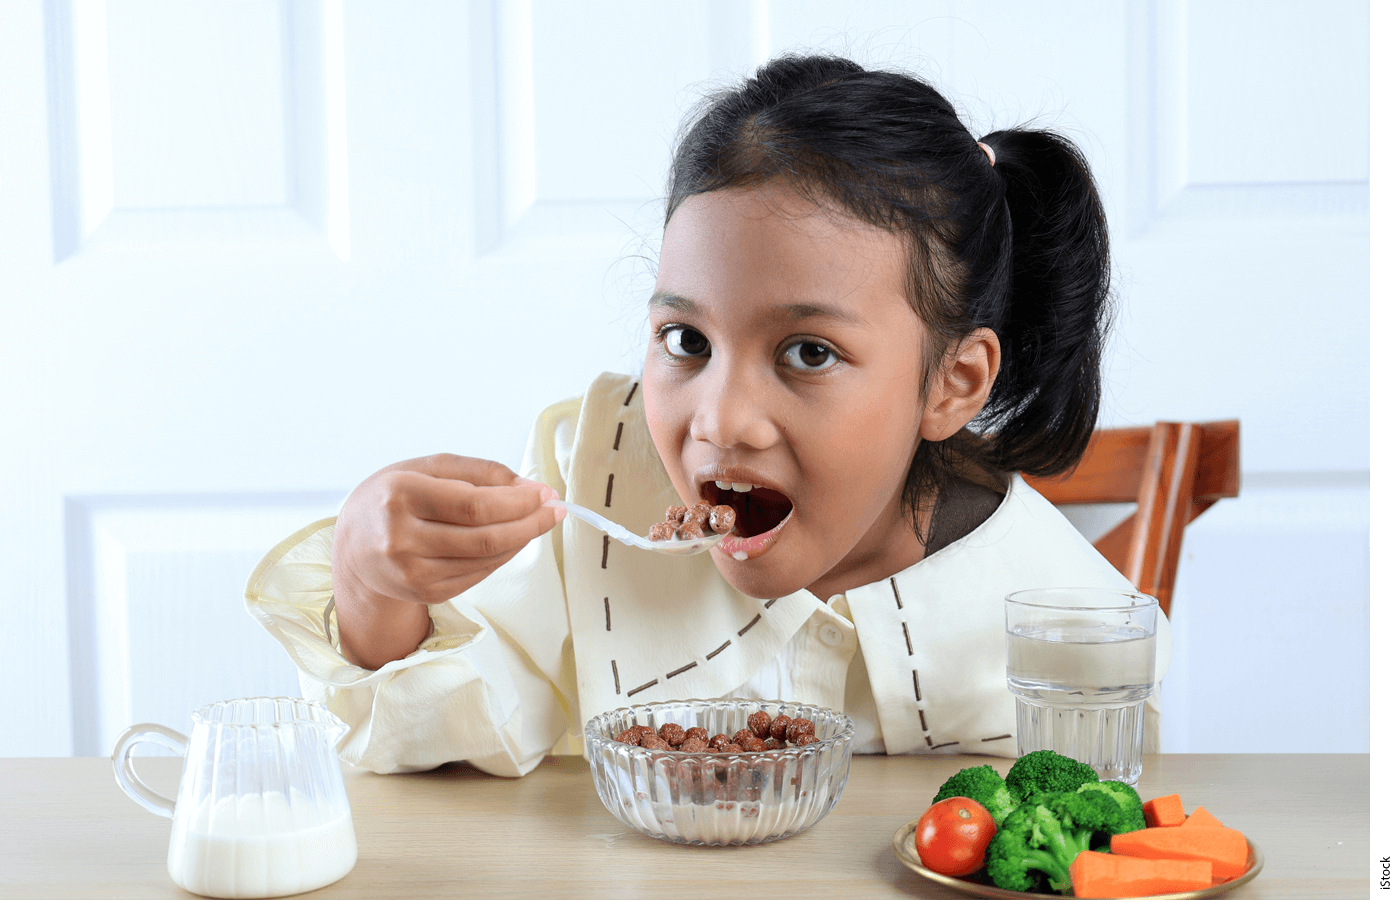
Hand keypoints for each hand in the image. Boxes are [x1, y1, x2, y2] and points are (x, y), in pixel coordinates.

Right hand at [333, 454, 565, 611]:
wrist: (354, 548)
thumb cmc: (394, 498)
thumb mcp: (428, 468)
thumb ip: (480, 472)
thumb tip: (531, 489)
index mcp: (399, 495)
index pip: (473, 505)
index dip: (517, 503)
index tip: (545, 494)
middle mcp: (400, 538)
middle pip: (485, 537)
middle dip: (530, 523)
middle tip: (554, 510)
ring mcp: (411, 572)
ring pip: (487, 559)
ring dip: (521, 540)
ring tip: (536, 521)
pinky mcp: (425, 593)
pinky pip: (479, 574)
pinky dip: (502, 555)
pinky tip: (510, 538)